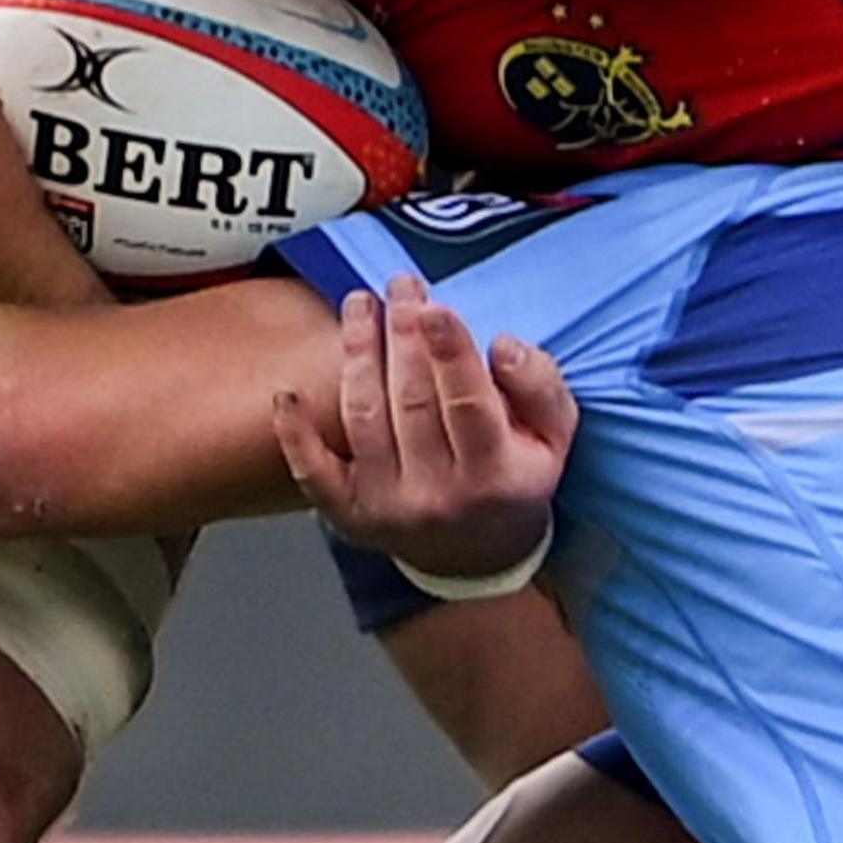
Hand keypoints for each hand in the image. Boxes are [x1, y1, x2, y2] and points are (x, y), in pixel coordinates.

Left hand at [272, 275, 577, 579]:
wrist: (477, 556)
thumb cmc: (514, 478)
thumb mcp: (554, 436)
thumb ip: (540, 385)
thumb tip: (502, 345)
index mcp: (495, 475)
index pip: (469, 404)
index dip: (449, 352)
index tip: (433, 306)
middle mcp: (438, 494)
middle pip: (412, 400)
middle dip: (402, 334)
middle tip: (401, 285)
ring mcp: (387, 505)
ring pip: (365, 416)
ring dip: (358, 354)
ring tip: (361, 304)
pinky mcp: (348, 514)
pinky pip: (313, 471)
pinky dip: (297, 432)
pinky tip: (288, 393)